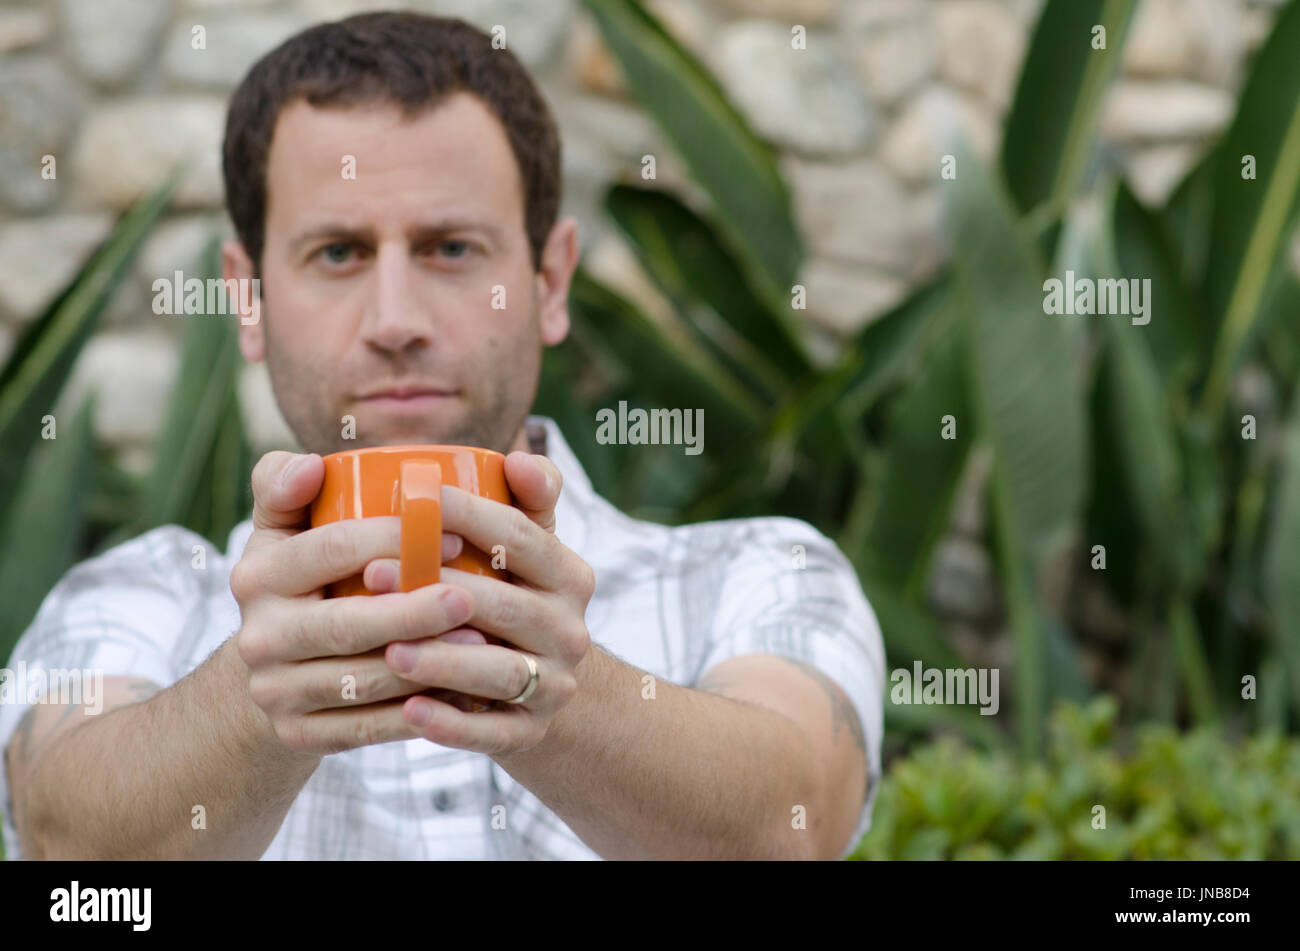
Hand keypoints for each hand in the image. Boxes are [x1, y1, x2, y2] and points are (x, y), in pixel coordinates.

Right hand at [231, 451, 486, 757]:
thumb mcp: (285, 529)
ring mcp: (274, 692)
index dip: (393, 538)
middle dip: (413, 611)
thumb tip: (314, 464)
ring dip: (426, 665)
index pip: (330, 547)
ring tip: (481, 645)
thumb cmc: (304, 579)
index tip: (454, 532)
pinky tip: (463, 692)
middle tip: (471, 598)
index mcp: (256, 574)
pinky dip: (419, 712)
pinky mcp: (299, 734)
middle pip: (346, 622)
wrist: (277, 671)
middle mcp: (256, 635)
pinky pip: (368, 728)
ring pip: (363, 680)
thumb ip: (290, 484)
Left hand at [365, 452, 594, 756]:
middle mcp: (572, 629)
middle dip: (436, 588)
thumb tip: (515, 460)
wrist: (538, 690)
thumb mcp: (526, 549)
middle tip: (370, 575)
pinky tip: (410, 712)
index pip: (523, 537)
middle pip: (504, 605)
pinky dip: (453, 725)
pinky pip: (494, 733)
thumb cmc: (510, 598)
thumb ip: (520, 498)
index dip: (470, 516)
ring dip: (442, 660)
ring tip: (387, 650)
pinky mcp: (532, 732)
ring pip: (498, 671)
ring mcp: (555, 684)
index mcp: (569, 574)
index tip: (414, 497)